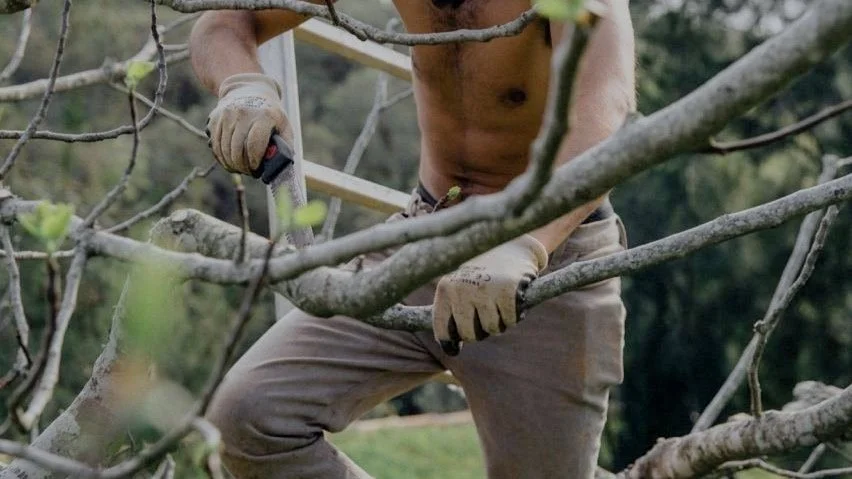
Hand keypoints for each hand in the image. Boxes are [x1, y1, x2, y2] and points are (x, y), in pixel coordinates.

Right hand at [205, 73, 289, 173]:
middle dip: (243, 166)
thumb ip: (285, 146)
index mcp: (263, 116)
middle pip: (237, 149)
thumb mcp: (284, 126)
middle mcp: (242, 114)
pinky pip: (215, 145)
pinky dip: (221, 158)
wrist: (249, 90)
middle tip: (249, 172)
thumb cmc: (270, 114)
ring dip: (231, 164)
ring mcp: (226, 115)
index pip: (254, 145)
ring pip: (224, 149)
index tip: (256, 170)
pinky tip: (230, 162)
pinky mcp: (215, 119)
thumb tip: (279, 167)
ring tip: (240, 168)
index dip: (253, 162)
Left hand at [432, 234, 547, 354]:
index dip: (450, 343)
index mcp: (445, 288)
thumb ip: (452, 308)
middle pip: (470, 334)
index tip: (456, 347)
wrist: (509, 239)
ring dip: (500, 322)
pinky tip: (514, 300)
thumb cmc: (481, 268)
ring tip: (500, 304)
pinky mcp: (508, 289)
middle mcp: (461, 289)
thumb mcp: (458, 281)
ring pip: (493, 329)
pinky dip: (515, 315)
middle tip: (486, 318)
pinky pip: (511, 319)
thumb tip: (451, 346)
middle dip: (480, 332)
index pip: (442, 329)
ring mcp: (485, 289)